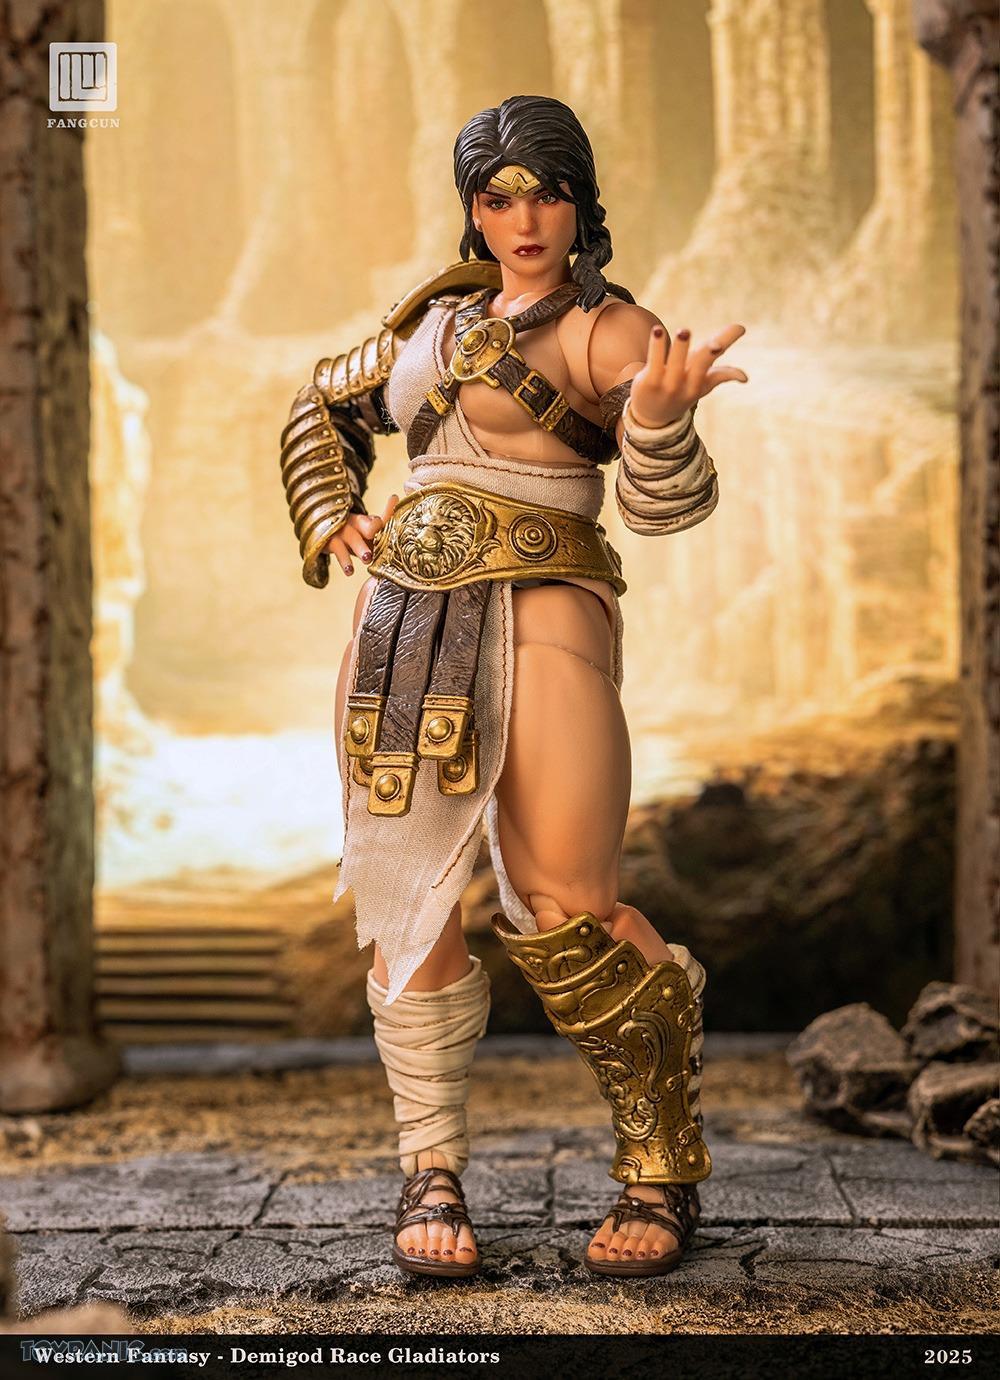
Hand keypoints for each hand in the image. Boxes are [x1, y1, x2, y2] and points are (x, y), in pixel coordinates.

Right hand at [324, 492, 397, 576]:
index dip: (382, 518)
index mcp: (364, 519)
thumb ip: (384, 518)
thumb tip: (395, 497)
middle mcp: (353, 523)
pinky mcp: (331, 543)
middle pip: (363, 524)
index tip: (387, 514)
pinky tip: (350, 572)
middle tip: (383, 534)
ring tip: (367, 559)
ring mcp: (341, 532)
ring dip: (359, 548)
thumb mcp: (366, 528)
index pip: (376, 518)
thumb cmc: (353, 533)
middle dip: (371, 528)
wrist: (324, 532)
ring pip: (352, 539)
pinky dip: (345, 562)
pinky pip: (339, 553)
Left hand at [629, 323, 747, 428]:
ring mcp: (667, 385)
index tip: (740, 327)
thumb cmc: (681, 391)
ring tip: (684, 331)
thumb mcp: (700, 385)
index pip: (718, 365)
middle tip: (716, 343)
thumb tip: (744, 378)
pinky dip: (656, 346)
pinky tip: (657, 330)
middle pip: (701, 366)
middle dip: (708, 355)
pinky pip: (654, 362)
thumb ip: (721, 375)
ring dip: (680, 348)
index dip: (728, 346)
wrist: (651, 416)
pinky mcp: (648, 382)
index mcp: (701, 383)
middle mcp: (687, 385)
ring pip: (676, 365)